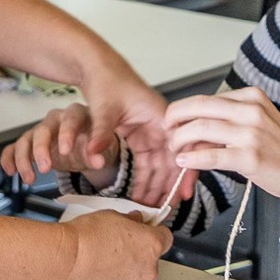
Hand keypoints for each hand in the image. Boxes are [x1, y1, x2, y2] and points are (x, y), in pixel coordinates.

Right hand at [1, 104, 119, 188]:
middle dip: (41, 149)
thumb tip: (99, 161)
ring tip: (29, 179)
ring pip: (26, 139)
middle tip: (45, 169)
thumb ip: (98, 154)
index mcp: (76, 115)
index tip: (65, 151)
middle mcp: (56, 120)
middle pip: (43, 130)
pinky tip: (10, 171)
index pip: (70, 120)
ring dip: (24, 159)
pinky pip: (15, 147)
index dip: (67, 134)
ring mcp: (41, 130)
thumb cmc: (94, 143)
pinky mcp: (31, 141)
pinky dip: (9, 158)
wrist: (88, 147)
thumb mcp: (102, 149)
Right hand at [55, 211, 170, 279]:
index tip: (142, 234)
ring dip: (122, 277)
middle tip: (113, 252)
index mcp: (151, 246)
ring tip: (98, 268)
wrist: (63, 262)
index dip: (151, 235)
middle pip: (148, 264)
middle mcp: (147, 272)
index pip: (164, 239)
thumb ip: (130, 221)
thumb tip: (134, 222)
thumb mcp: (111, 215)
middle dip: (135, 258)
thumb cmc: (83, 239)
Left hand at [81, 64, 194, 202]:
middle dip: (168, 187)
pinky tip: (141, 194)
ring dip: (156, 186)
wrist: (97, 69)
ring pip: (159, 165)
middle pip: (171, 161)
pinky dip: (145, 178)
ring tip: (151, 208)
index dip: (185, 172)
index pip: (181, 148)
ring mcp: (151, 131)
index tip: (183, 195)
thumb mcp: (104, 109)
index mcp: (161, 116)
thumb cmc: (108, 81)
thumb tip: (94, 155)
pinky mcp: (140, 135)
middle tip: (164, 210)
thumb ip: (101, 134)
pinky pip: (147, 162)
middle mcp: (160, 125)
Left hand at [165, 88, 279, 232]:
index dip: (183, 109)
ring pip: (201, 129)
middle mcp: (251, 110)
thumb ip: (230, 122)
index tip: (173, 120)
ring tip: (174, 150)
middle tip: (166, 131)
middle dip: (174, 119)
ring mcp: (251, 133)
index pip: (207, 98)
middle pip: (199, 107)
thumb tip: (195, 131)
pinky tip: (184, 162)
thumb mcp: (259, 124)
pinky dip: (192, 158)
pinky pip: (211, 155)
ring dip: (179, 140)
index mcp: (252, 97)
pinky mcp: (251, 157)